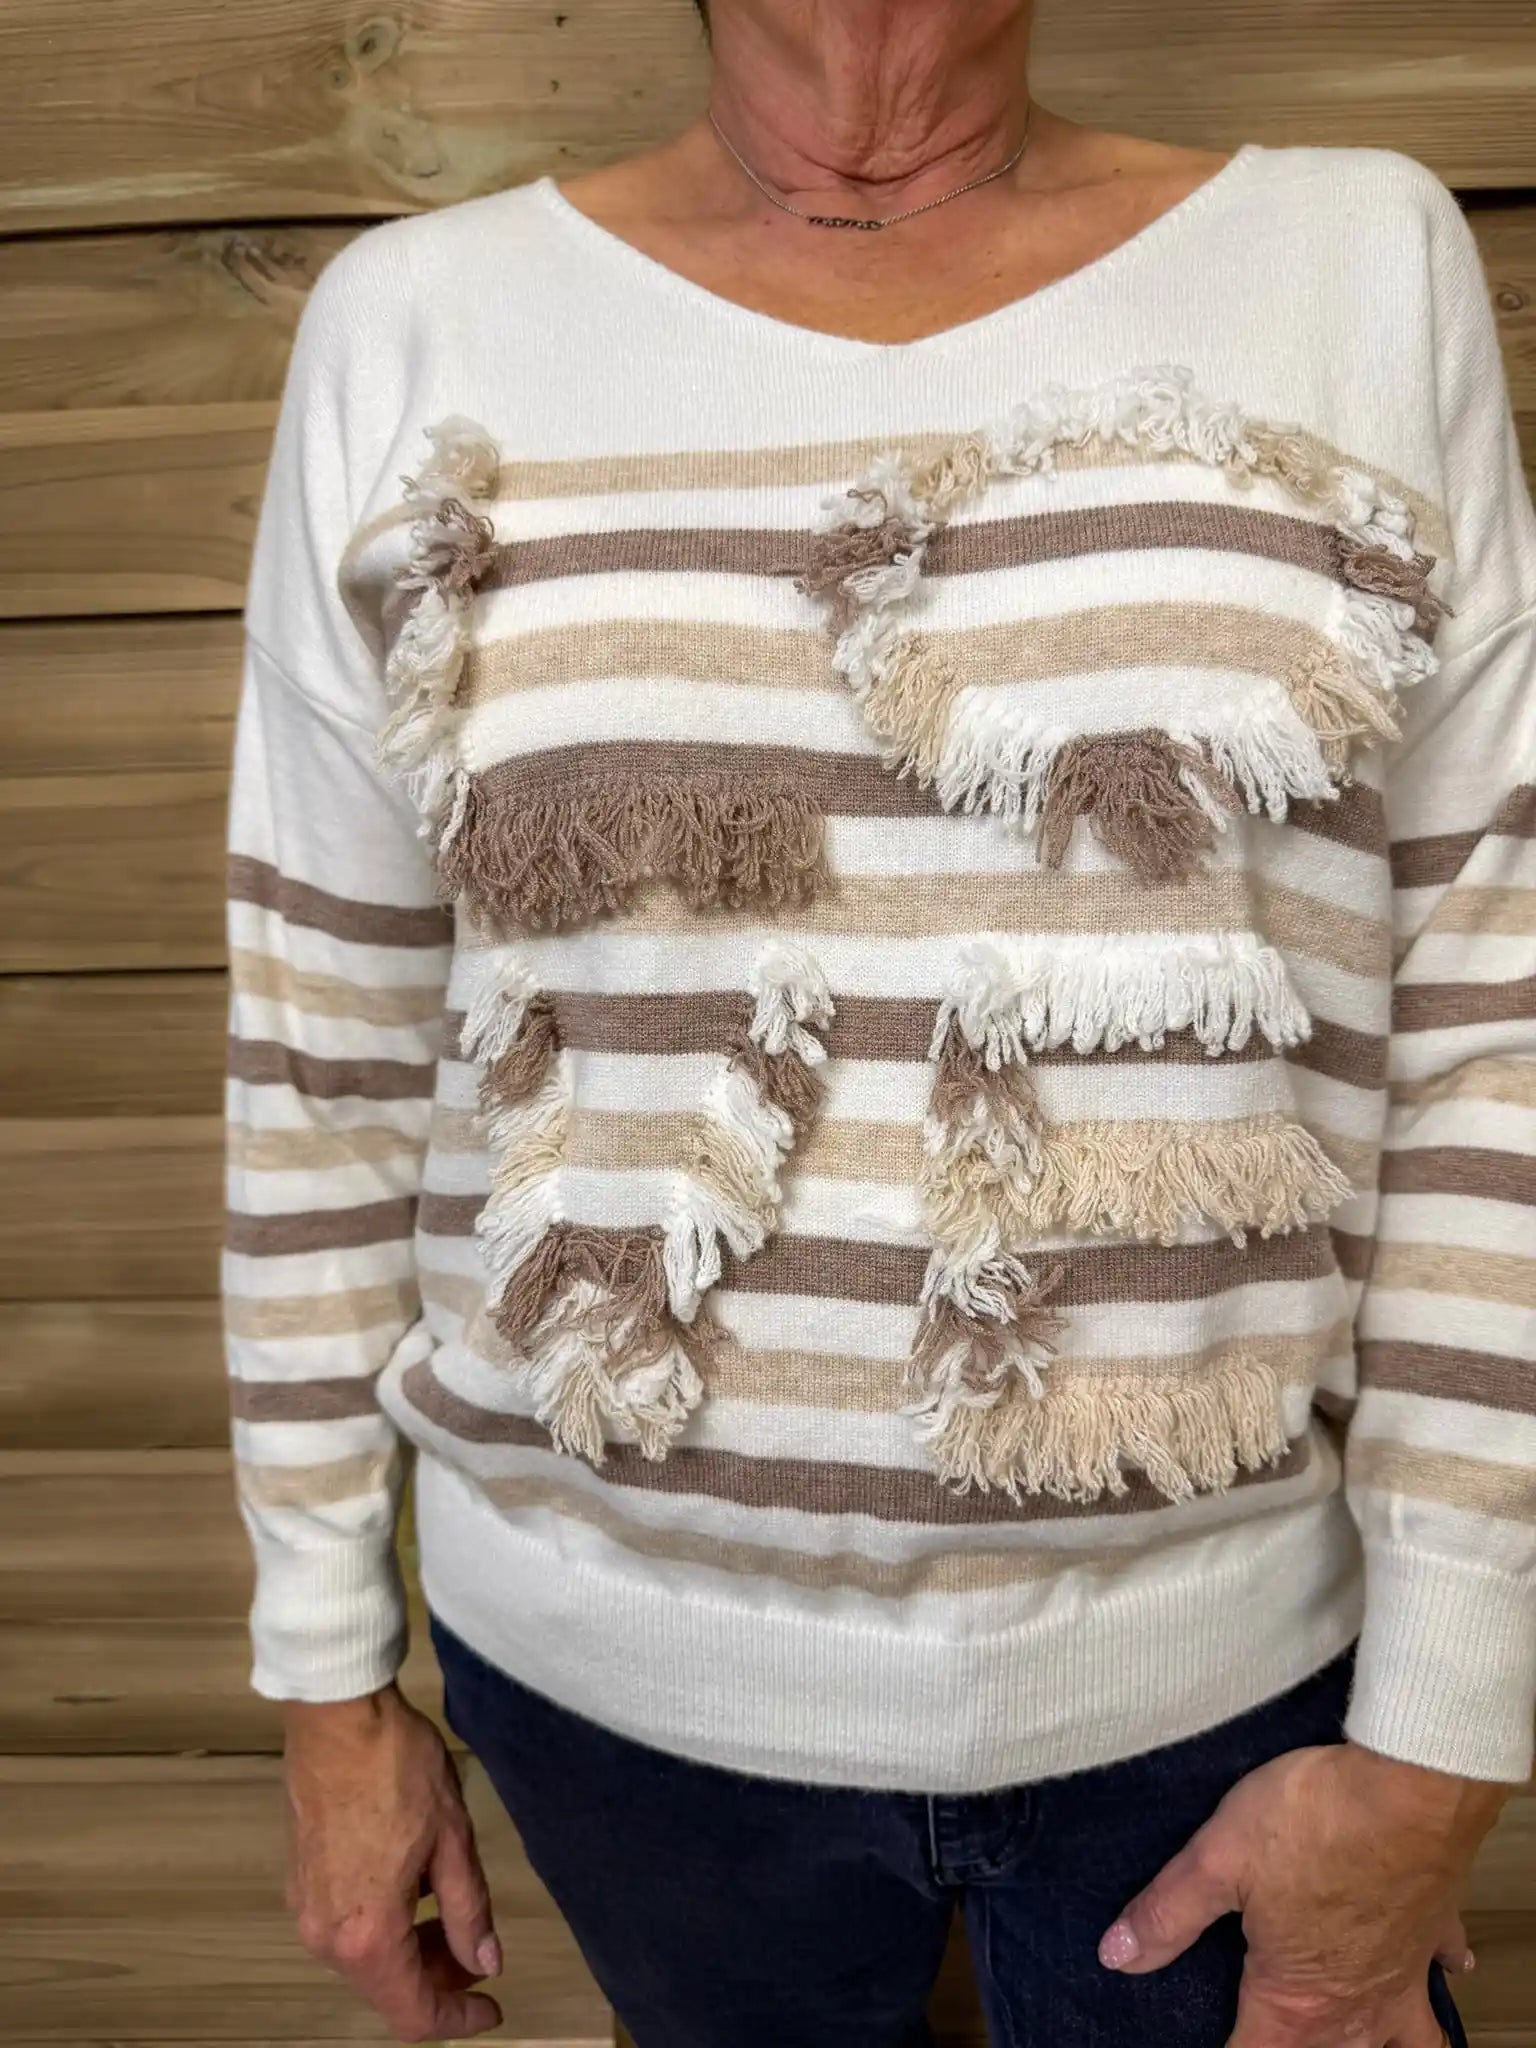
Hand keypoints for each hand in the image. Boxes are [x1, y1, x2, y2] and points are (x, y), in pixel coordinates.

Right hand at [283, 1683, 502, 2041]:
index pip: (413, 2013)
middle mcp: (325, 1935)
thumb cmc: (397, 1770)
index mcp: (368, 1935)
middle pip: (386, 1988)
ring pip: (364, 1957)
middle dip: (437, 1978)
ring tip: (450, 1913)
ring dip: (409, 1950)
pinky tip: (412, 1887)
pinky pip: (345, 1925)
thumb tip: (485, 1961)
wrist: (338, 1717)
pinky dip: (381, 1925)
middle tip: (478, 1949)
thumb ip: (470, 1912)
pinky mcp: (299, 1880)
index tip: (492, 2007)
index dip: (457, 2018)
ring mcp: (305, 1908)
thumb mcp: (453, 1841)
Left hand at [1098, 1739, 1507, 2046]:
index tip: (1216, 2041)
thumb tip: (1116, 1955)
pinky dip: (1437, 1975)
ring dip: (1384, 2041)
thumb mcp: (1216, 1860)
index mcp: (1294, 1997)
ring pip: (1406, 2039)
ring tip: (1359, 2033)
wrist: (1407, 1786)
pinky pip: (1439, 1967)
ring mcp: (1403, 1969)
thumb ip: (1166, 1913)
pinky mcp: (1433, 1925)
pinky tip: (1440, 1967)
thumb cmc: (1312, 1820)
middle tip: (1277, 2030)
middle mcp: (1355, 2001)